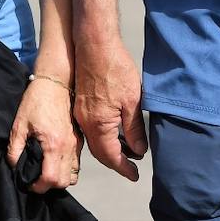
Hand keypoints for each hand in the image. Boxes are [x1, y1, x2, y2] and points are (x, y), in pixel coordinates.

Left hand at [7, 77, 82, 192]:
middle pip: (63, 181)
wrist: (55, 82)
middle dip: (49, 185)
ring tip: (46, 171)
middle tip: (36, 178)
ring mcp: (76, 144)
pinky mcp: (79, 140)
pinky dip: (67, 168)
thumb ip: (15, 148)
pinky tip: (55, 161)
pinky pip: (76, 163)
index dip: (38, 187)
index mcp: (54, 145)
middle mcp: (68, 147)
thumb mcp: (19, 124)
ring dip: (60, 178)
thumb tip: (14, 165)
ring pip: (73, 175)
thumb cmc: (37, 100)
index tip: (29, 183)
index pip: (50, 179)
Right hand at [73, 36, 145, 180]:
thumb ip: (134, 129)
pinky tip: (115, 132)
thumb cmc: (115, 69)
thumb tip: (139, 150)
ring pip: (94, 141)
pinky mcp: (81, 104)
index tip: (135, 175)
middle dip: (116, 161)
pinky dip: (103, 136)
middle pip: (100, 152)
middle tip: (132, 165)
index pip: (110, 157)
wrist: (94, 45)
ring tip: (128, 149)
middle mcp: (85, 122)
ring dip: (110, 149)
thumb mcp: (132, 101)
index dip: (123, 168)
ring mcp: (80, 113)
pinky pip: (90, 129)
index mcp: (98, 124)